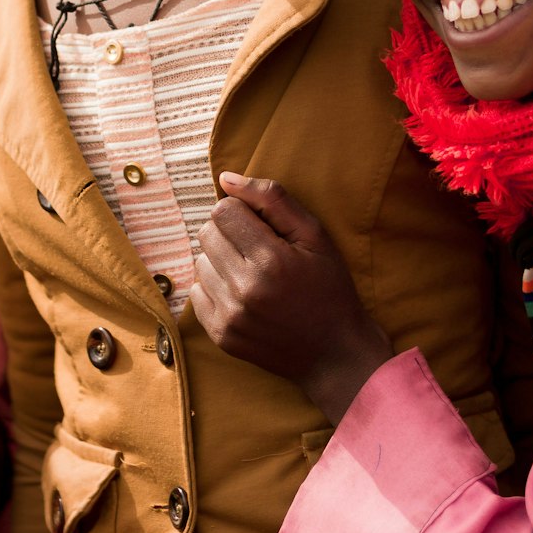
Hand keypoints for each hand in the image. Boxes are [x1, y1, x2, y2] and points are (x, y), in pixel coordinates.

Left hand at [190, 172, 392, 423]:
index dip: (242, 212)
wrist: (335, 353)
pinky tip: (244, 295)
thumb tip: (225, 178)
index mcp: (270, 259)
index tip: (262, 227)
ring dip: (222, 261)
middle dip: (230, 233)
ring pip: (200, 262)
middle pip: (207, 233)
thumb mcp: (315, 235)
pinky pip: (197, 292)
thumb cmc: (329, 287)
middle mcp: (244, 289)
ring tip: (253, 274)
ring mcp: (230, 316)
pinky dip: (216, 288)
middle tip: (258, 249)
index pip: (223, 211)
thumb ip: (271, 199)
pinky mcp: (221, 336)